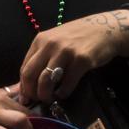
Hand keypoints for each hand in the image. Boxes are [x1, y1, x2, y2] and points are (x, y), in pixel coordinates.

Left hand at [14, 10, 128, 103]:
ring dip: (46, 95)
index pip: (24, 68)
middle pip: (30, 75)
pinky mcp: (81, 60)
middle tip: (38, 100)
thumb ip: (42, 57)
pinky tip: (64, 93)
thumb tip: (28, 84)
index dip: (23, 87)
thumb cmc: (78, 37)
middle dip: (31, 93)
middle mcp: (50, 44)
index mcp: (41, 40)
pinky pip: (67, 84)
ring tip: (50, 98)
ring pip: (45, 81)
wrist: (105, 28)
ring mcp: (66, 52)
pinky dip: (63, 93)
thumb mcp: (56, 41)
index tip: (26, 98)